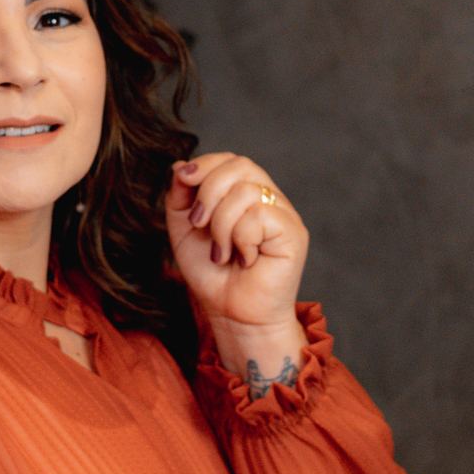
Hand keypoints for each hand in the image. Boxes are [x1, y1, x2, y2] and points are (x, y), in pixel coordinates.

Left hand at [166, 153, 308, 333]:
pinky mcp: (293, 232)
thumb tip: (180, 165)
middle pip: (240, 165)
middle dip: (208, 191)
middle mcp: (268, 198)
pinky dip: (241, 238)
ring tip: (223, 252)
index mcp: (245, 193)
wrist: (230, 313)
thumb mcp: (184, 229)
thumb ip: (181, 196)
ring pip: (246, 191)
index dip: (205, 164)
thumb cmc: (211, 273)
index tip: (183, 181)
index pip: (230, 160)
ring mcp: (284, 214)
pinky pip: (259, 215)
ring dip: (222, 225)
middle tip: (199, 224)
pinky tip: (244, 258)